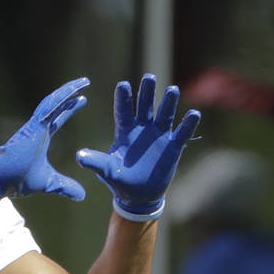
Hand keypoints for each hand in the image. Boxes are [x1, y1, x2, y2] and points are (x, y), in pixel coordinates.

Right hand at [0, 77, 89, 198]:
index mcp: (41, 137)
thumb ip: (65, 186)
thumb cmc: (18, 180)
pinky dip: (59, 99)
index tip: (81, 100)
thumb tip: (81, 195)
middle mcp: (38, 128)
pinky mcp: (32, 127)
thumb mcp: (49, 183)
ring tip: (82, 83)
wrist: (0, 181)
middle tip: (84, 84)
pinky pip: (47, 109)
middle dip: (70, 94)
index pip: (58, 118)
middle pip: (57, 105)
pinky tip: (71, 91)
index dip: (69, 109)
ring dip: (67, 92)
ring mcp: (34, 126)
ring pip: (53, 102)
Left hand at [76, 74, 200, 220]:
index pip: (124, 111)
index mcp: (125, 132)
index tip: (123, 84)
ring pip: (165, 115)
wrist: (138, 195)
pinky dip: (188, 125)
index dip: (123, 99)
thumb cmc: (119, 180)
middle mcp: (142, 129)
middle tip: (149, 77)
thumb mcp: (106, 170)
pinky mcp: (172, 146)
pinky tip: (194, 114)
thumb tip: (79, 156)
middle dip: (147, 92)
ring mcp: (159, 136)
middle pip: (145, 106)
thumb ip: (95, 162)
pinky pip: (182, 133)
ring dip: (168, 103)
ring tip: (172, 89)